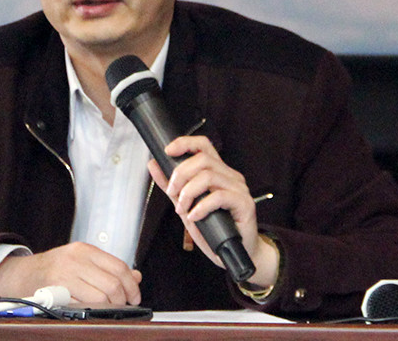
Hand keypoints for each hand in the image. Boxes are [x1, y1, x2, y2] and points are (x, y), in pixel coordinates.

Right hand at [0, 242, 142, 304]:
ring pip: (100, 298)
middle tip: (121, 306)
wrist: (23, 274)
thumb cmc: (55, 268)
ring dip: (108, 308)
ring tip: (106, 308)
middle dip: (121, 300)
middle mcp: (75, 259)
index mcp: (85, 250)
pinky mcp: (56, 291)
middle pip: (112, 284)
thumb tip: (136, 277)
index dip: (131, 285)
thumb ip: (108, 267)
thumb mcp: (82, 260)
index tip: (134, 296)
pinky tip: (89, 309)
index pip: (118, 267)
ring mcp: (64, 275)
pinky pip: (82, 306)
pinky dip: (90, 311)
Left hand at [147, 135, 278, 287]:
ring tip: (183, 209)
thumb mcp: (186, 205)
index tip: (167, 152)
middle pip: (202, 159)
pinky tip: (194, 217)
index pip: (203, 146)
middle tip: (172, 193)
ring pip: (208, 176)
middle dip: (180, 174)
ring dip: (188, 192)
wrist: (233, 254)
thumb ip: (170, 186)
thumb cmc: (213, 229)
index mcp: (217, 172)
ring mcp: (239, 188)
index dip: (185, 143)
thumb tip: (153, 164)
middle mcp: (230, 176)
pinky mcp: (244, 204)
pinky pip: (219, 197)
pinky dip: (201, 207)